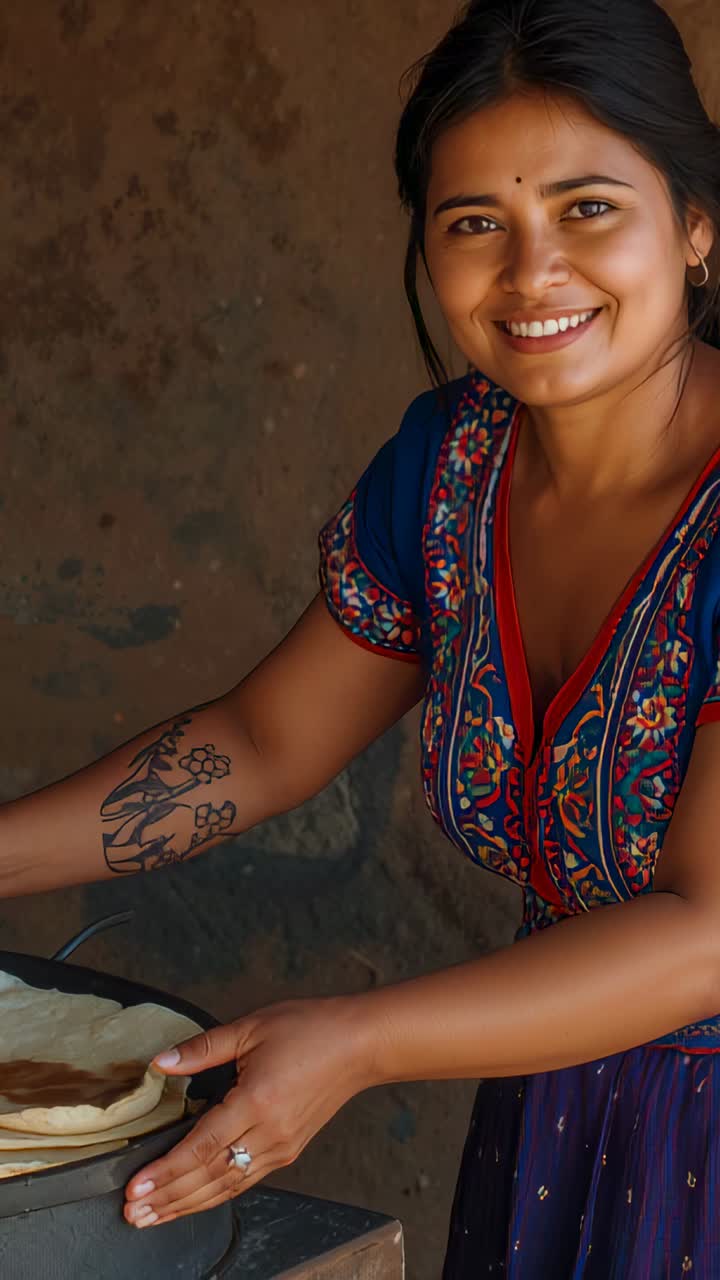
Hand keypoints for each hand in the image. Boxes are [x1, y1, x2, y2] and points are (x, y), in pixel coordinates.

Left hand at [123, 995, 372, 1227]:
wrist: (359, 1044)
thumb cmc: (309, 1029)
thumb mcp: (251, 1028)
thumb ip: (202, 1048)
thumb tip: (161, 1062)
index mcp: (256, 1101)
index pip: (201, 1147)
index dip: (165, 1171)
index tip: (135, 1187)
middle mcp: (269, 1133)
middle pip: (210, 1177)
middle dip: (168, 1198)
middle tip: (133, 1213)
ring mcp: (281, 1146)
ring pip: (227, 1186)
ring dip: (187, 1204)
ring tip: (154, 1216)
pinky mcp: (289, 1150)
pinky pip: (245, 1180)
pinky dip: (216, 1195)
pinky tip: (194, 1200)